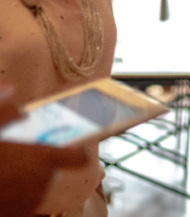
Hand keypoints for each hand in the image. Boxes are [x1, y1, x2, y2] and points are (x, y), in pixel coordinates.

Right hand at [0, 86, 90, 216]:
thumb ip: (3, 112)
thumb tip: (11, 89)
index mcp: (42, 158)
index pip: (79, 158)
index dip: (77, 153)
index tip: (72, 149)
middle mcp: (42, 182)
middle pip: (53, 171)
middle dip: (40, 163)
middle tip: (18, 156)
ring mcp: (30, 203)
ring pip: (38, 187)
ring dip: (28, 179)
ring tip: (7, 170)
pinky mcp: (19, 215)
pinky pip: (25, 203)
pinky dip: (17, 196)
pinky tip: (3, 186)